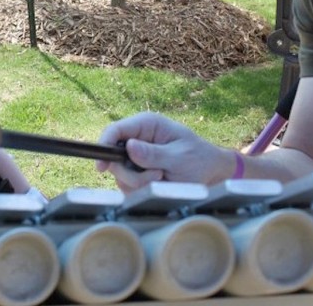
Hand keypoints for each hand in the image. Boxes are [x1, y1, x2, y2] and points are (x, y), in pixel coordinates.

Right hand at [96, 112, 230, 192]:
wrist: (211, 172)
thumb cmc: (198, 159)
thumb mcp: (179, 157)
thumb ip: (154, 154)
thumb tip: (129, 147)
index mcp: (146, 124)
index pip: (115, 130)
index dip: (104, 145)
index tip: (101, 167)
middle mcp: (137, 138)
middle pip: (113, 157)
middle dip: (132, 172)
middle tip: (157, 176)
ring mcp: (135, 155)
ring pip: (120, 173)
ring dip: (139, 182)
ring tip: (163, 177)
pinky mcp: (136, 170)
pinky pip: (127, 184)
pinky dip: (141, 188)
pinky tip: (159, 183)